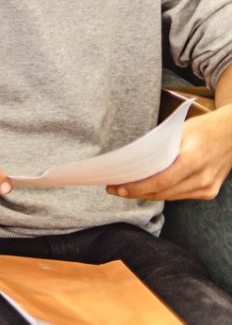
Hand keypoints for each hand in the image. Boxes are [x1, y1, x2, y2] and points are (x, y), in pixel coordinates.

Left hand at [109, 108, 231, 199]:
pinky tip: (147, 189)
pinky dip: (163, 193)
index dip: (137, 188)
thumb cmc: (205, 128)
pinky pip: (180, 196)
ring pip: (170, 197)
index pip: (161, 181)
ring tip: (125, 190)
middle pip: (163, 192)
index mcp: (194, 160)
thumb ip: (159, 147)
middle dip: (136, 193)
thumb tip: (132, 159)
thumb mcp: (179, 131)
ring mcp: (208, 187)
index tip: (117, 188)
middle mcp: (203, 178)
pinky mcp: (209, 192)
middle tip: (114, 189)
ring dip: (147, 195)